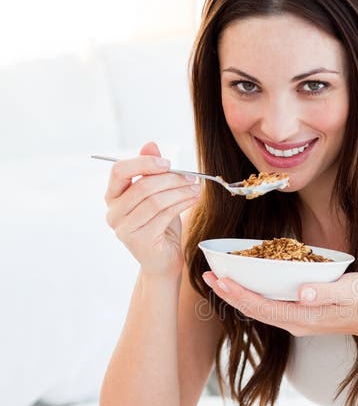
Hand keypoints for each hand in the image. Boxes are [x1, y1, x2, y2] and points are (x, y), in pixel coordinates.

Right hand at [104, 142, 202, 276]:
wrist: (163, 260)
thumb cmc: (159, 225)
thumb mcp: (156, 194)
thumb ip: (150, 171)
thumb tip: (151, 144)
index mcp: (112, 196)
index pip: (119, 171)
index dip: (143, 163)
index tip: (168, 163)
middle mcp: (113, 212)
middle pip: (142, 186)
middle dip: (171, 178)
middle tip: (192, 176)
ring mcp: (123, 228)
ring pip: (155, 200)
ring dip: (180, 191)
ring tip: (196, 187)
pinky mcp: (139, 240)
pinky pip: (164, 215)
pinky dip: (182, 203)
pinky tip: (194, 198)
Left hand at [202, 271, 357, 339]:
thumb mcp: (350, 292)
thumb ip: (326, 292)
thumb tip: (303, 292)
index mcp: (302, 318)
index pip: (262, 307)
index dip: (238, 294)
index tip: (220, 280)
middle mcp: (293, 322)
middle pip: (252, 310)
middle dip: (228, 293)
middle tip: (206, 275)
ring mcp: (293, 320)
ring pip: (256, 309)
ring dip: (235, 295)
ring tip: (216, 279)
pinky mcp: (296, 314)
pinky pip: (266, 306)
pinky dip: (249, 295)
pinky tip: (241, 284)